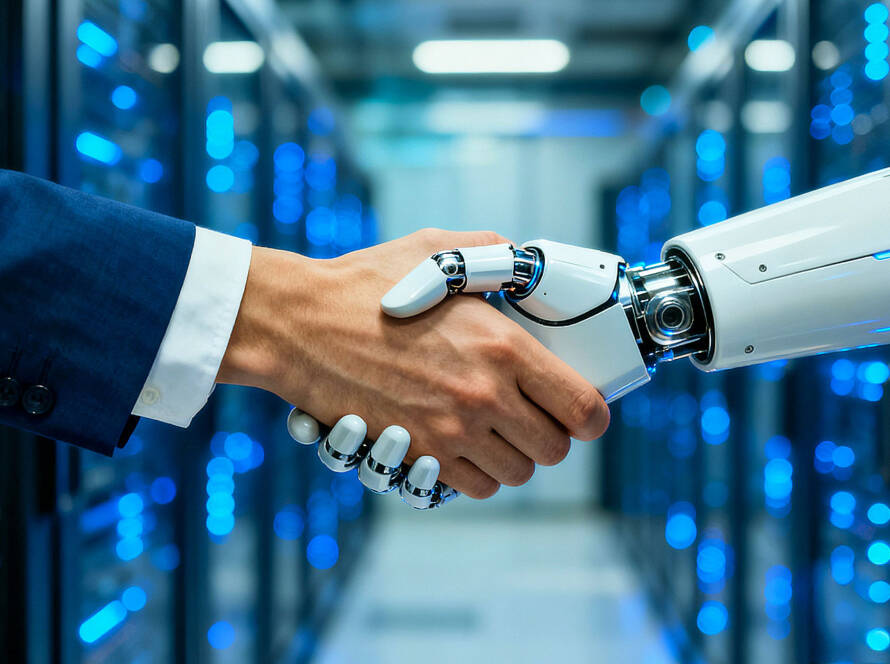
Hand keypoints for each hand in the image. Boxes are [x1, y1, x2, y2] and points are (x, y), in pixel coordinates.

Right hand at [216, 229, 609, 498]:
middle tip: (532, 415)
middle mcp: (484, 396)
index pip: (583, 409)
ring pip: (516, 475)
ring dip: (513, 456)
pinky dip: (476, 474)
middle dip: (550, 435)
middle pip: (554, 450)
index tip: (581, 410)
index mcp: (503, 347)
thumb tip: (528, 267)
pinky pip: (472, 487)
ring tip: (496, 431)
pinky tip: (464, 445)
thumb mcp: (438, 251)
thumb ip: (496, 257)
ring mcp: (449, 431)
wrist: (301, 324)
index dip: (592, 415)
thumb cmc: (368, 284)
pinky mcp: (415, 454)